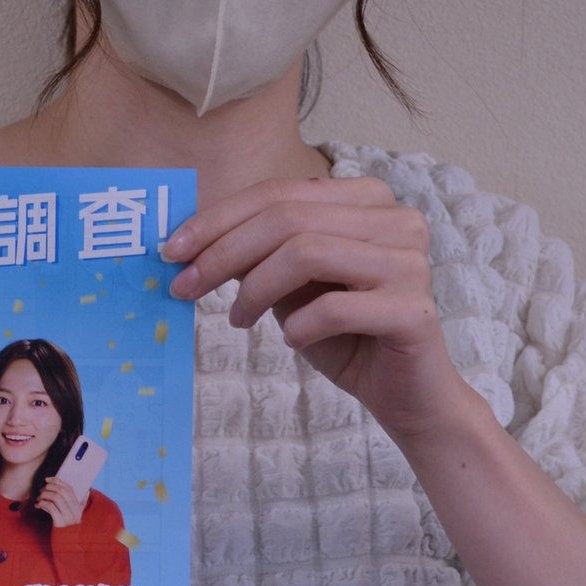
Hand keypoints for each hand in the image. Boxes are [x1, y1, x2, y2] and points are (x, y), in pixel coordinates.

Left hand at [35, 475, 83, 527]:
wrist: (68, 541)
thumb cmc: (71, 526)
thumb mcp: (78, 514)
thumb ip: (82, 502)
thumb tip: (87, 491)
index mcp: (77, 505)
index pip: (68, 488)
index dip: (57, 481)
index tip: (47, 479)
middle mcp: (74, 509)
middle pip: (61, 491)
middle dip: (49, 488)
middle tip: (42, 490)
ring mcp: (67, 515)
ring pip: (56, 497)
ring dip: (45, 495)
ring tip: (39, 498)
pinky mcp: (60, 521)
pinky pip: (50, 507)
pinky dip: (43, 503)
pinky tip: (38, 505)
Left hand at [162, 176, 463, 441]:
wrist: (406, 394)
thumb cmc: (344, 333)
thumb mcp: (290, 284)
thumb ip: (256, 253)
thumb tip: (187, 241)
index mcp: (367, 199)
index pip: (279, 192)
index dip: (219, 218)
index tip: (172, 250)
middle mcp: (396, 219)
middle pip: (287, 218)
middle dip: (223, 252)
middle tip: (184, 287)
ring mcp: (410, 262)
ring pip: (306, 252)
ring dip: (255, 289)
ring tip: (239, 319)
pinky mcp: (414, 310)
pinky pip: (333, 307)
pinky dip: (299, 326)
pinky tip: (293, 339)